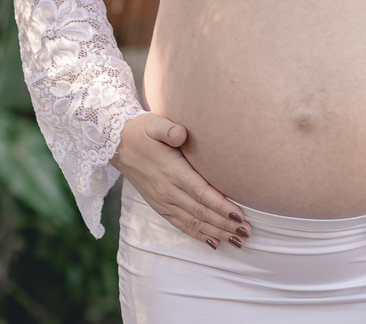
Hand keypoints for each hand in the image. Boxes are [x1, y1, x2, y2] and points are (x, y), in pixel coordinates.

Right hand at [111, 113, 250, 249]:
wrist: (118, 144)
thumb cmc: (141, 131)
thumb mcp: (153, 124)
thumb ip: (168, 129)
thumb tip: (180, 134)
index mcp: (171, 171)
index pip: (201, 192)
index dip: (221, 206)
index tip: (240, 215)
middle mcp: (167, 190)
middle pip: (201, 211)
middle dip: (225, 223)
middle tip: (247, 232)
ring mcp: (163, 201)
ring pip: (194, 222)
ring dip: (217, 232)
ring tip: (238, 240)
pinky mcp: (159, 206)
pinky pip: (181, 224)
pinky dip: (198, 234)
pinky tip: (214, 242)